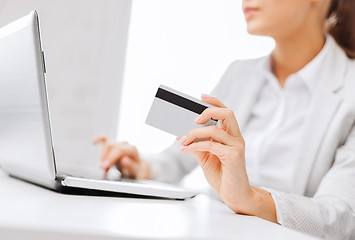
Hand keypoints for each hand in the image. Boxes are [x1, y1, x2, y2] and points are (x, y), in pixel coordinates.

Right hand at [94, 137, 150, 179]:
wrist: (137, 168)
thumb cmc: (136, 170)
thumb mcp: (136, 171)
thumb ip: (131, 166)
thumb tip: (124, 160)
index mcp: (132, 150)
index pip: (120, 150)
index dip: (111, 158)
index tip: (104, 167)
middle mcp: (125, 145)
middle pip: (112, 146)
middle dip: (105, 158)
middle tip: (102, 169)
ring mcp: (118, 143)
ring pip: (107, 144)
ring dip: (102, 155)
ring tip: (102, 167)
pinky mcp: (113, 144)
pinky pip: (105, 138)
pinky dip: (99, 139)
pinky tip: (94, 142)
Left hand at [178, 94, 276, 221]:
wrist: (234, 195)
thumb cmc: (222, 175)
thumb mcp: (206, 158)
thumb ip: (197, 145)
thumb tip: (181, 134)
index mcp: (231, 136)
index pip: (226, 113)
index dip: (215, 102)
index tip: (201, 96)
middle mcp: (236, 138)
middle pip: (227, 114)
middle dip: (209, 111)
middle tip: (194, 119)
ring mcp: (237, 147)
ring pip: (215, 130)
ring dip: (195, 133)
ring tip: (182, 139)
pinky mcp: (234, 157)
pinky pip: (211, 145)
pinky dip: (194, 146)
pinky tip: (185, 149)